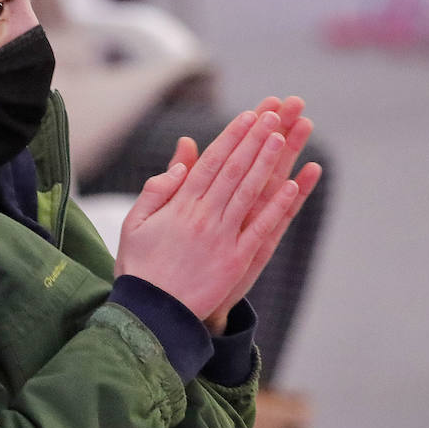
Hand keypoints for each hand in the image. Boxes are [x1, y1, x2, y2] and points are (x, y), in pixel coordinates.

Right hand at [114, 109, 303, 330]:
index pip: (210, 162)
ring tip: (283, 137)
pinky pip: (260, 228)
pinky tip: (291, 185)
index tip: (248, 116)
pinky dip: (276, 206)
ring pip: (249, 192)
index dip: (231, 137)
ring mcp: (222, 238)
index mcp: (179, 205)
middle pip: (233, 170)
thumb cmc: (140, 267)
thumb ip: (158, 189)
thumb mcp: (136, 223)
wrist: (152, 313)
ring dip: (267, 163)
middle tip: (274, 114)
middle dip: (254, 140)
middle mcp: (203, 216)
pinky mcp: (236, 260)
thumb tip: (182, 159)